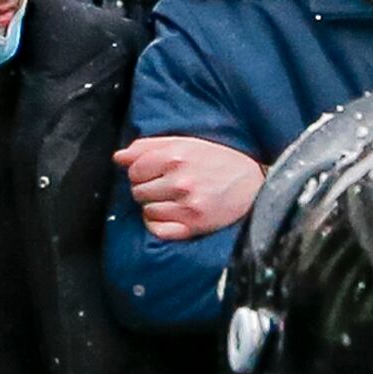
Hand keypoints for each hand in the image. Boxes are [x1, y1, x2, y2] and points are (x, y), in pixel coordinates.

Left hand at [121, 132, 266, 241]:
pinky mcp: (194, 225)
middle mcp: (180, 181)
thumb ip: (149, 147)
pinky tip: (171, 216)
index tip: (155, 173)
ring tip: (173, 201)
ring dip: (155, 207)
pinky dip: (158, 225)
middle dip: (148, 189)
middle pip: (137, 191)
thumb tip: (117, 157)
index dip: (141, 172)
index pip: (134, 169)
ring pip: (147, 211)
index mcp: (176, 156)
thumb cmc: (219, 161)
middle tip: (167, 187)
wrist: (255, 184)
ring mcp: (187, 205)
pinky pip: (157, 230)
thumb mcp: (186, 143)